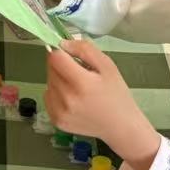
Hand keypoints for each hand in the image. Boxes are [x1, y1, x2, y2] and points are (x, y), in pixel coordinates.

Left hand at [45, 40, 161, 169]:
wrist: (120, 126)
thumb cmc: (116, 93)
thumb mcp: (107, 66)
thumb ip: (84, 50)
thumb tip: (62, 43)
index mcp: (81, 83)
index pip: (55, 57)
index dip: (61, 51)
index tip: (70, 54)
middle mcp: (67, 99)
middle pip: (51, 69)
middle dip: (61, 65)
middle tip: (79, 72)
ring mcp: (60, 112)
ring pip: (49, 82)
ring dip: (58, 79)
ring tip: (77, 87)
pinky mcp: (56, 121)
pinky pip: (48, 97)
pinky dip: (56, 94)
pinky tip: (72, 99)